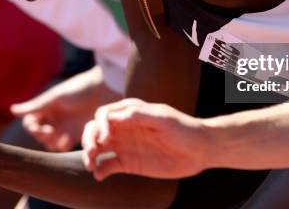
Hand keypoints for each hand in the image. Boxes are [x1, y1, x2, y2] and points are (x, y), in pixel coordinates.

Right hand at [11, 67, 119, 151]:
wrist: (104, 89)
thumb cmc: (78, 89)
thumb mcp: (56, 97)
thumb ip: (36, 106)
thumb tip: (12, 110)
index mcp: (46, 108)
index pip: (31, 123)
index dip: (32, 127)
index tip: (38, 126)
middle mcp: (54, 119)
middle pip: (40, 135)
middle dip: (42, 135)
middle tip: (51, 132)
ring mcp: (65, 127)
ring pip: (52, 143)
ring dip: (52, 143)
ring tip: (61, 138)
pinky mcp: (78, 134)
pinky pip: (66, 147)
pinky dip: (65, 147)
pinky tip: (70, 141)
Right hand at [81, 98, 209, 179]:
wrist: (199, 150)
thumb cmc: (183, 129)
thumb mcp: (163, 119)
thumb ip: (139, 115)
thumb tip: (115, 116)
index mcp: (131, 112)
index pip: (104, 115)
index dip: (99, 125)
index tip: (105, 138)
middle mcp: (124, 128)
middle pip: (95, 130)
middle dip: (88, 139)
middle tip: (91, 153)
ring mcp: (126, 145)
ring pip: (98, 148)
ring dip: (89, 154)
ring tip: (90, 165)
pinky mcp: (129, 163)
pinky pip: (108, 166)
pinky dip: (100, 170)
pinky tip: (99, 176)